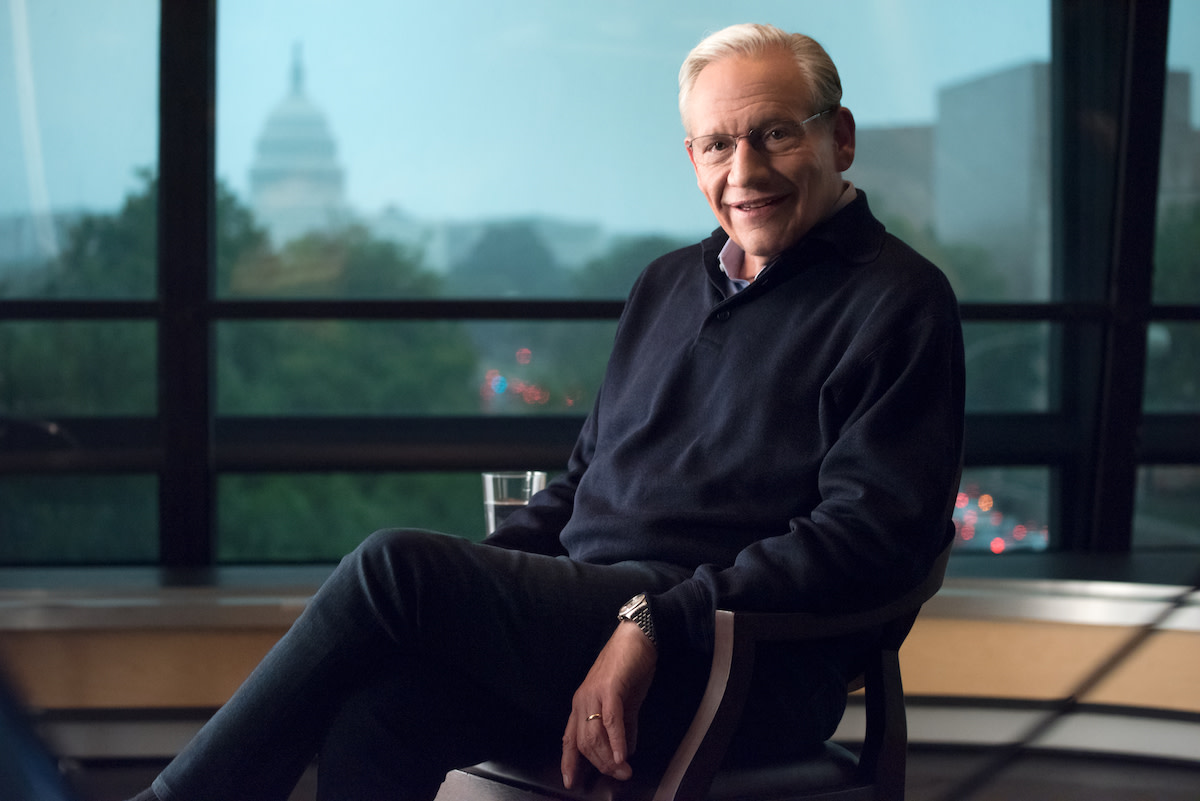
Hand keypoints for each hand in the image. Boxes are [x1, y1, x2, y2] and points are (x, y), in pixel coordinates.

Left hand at [561, 622, 656, 788]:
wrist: (637, 638)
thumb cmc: (630, 667)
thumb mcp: (625, 702)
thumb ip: (624, 727)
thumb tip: (626, 751)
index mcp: (582, 704)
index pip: (570, 739)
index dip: (569, 762)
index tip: (570, 782)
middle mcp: (582, 701)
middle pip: (583, 743)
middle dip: (600, 765)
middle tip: (619, 776)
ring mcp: (594, 695)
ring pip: (594, 736)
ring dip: (610, 758)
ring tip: (624, 771)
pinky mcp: (609, 689)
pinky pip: (611, 721)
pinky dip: (617, 742)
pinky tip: (623, 756)